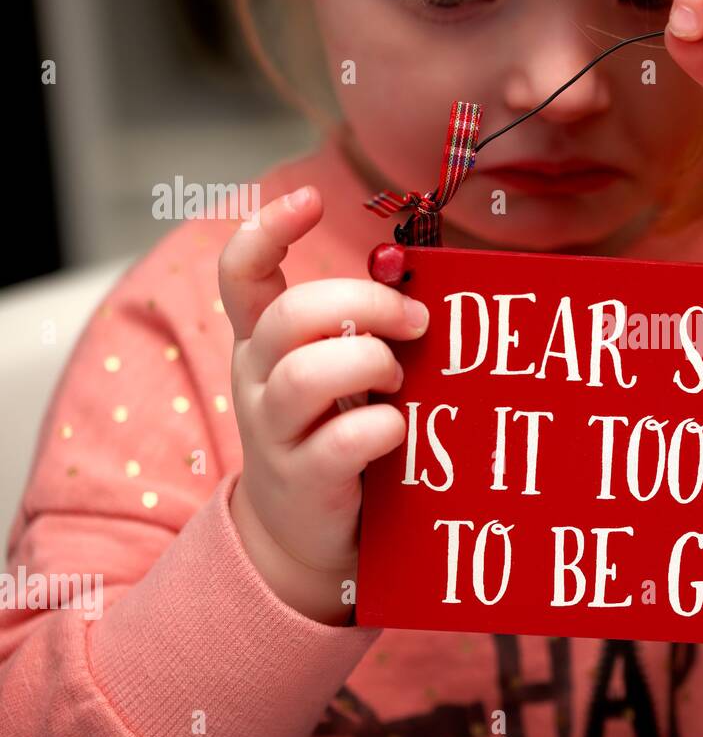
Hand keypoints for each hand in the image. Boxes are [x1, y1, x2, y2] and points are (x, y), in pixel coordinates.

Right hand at [218, 185, 428, 624]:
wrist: (301, 537)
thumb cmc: (334, 435)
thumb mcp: (334, 376)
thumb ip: (362, 331)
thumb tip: (426, 285)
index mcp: (263, 344)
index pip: (241, 274)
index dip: (266, 230)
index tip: (307, 198)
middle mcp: (258, 381)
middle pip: (293, 317)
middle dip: (365, 305)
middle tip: (417, 323)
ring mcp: (274, 433)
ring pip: (309, 375)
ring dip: (371, 366)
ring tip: (399, 384)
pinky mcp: (304, 480)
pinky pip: (342, 440)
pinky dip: (381, 427)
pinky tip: (398, 431)